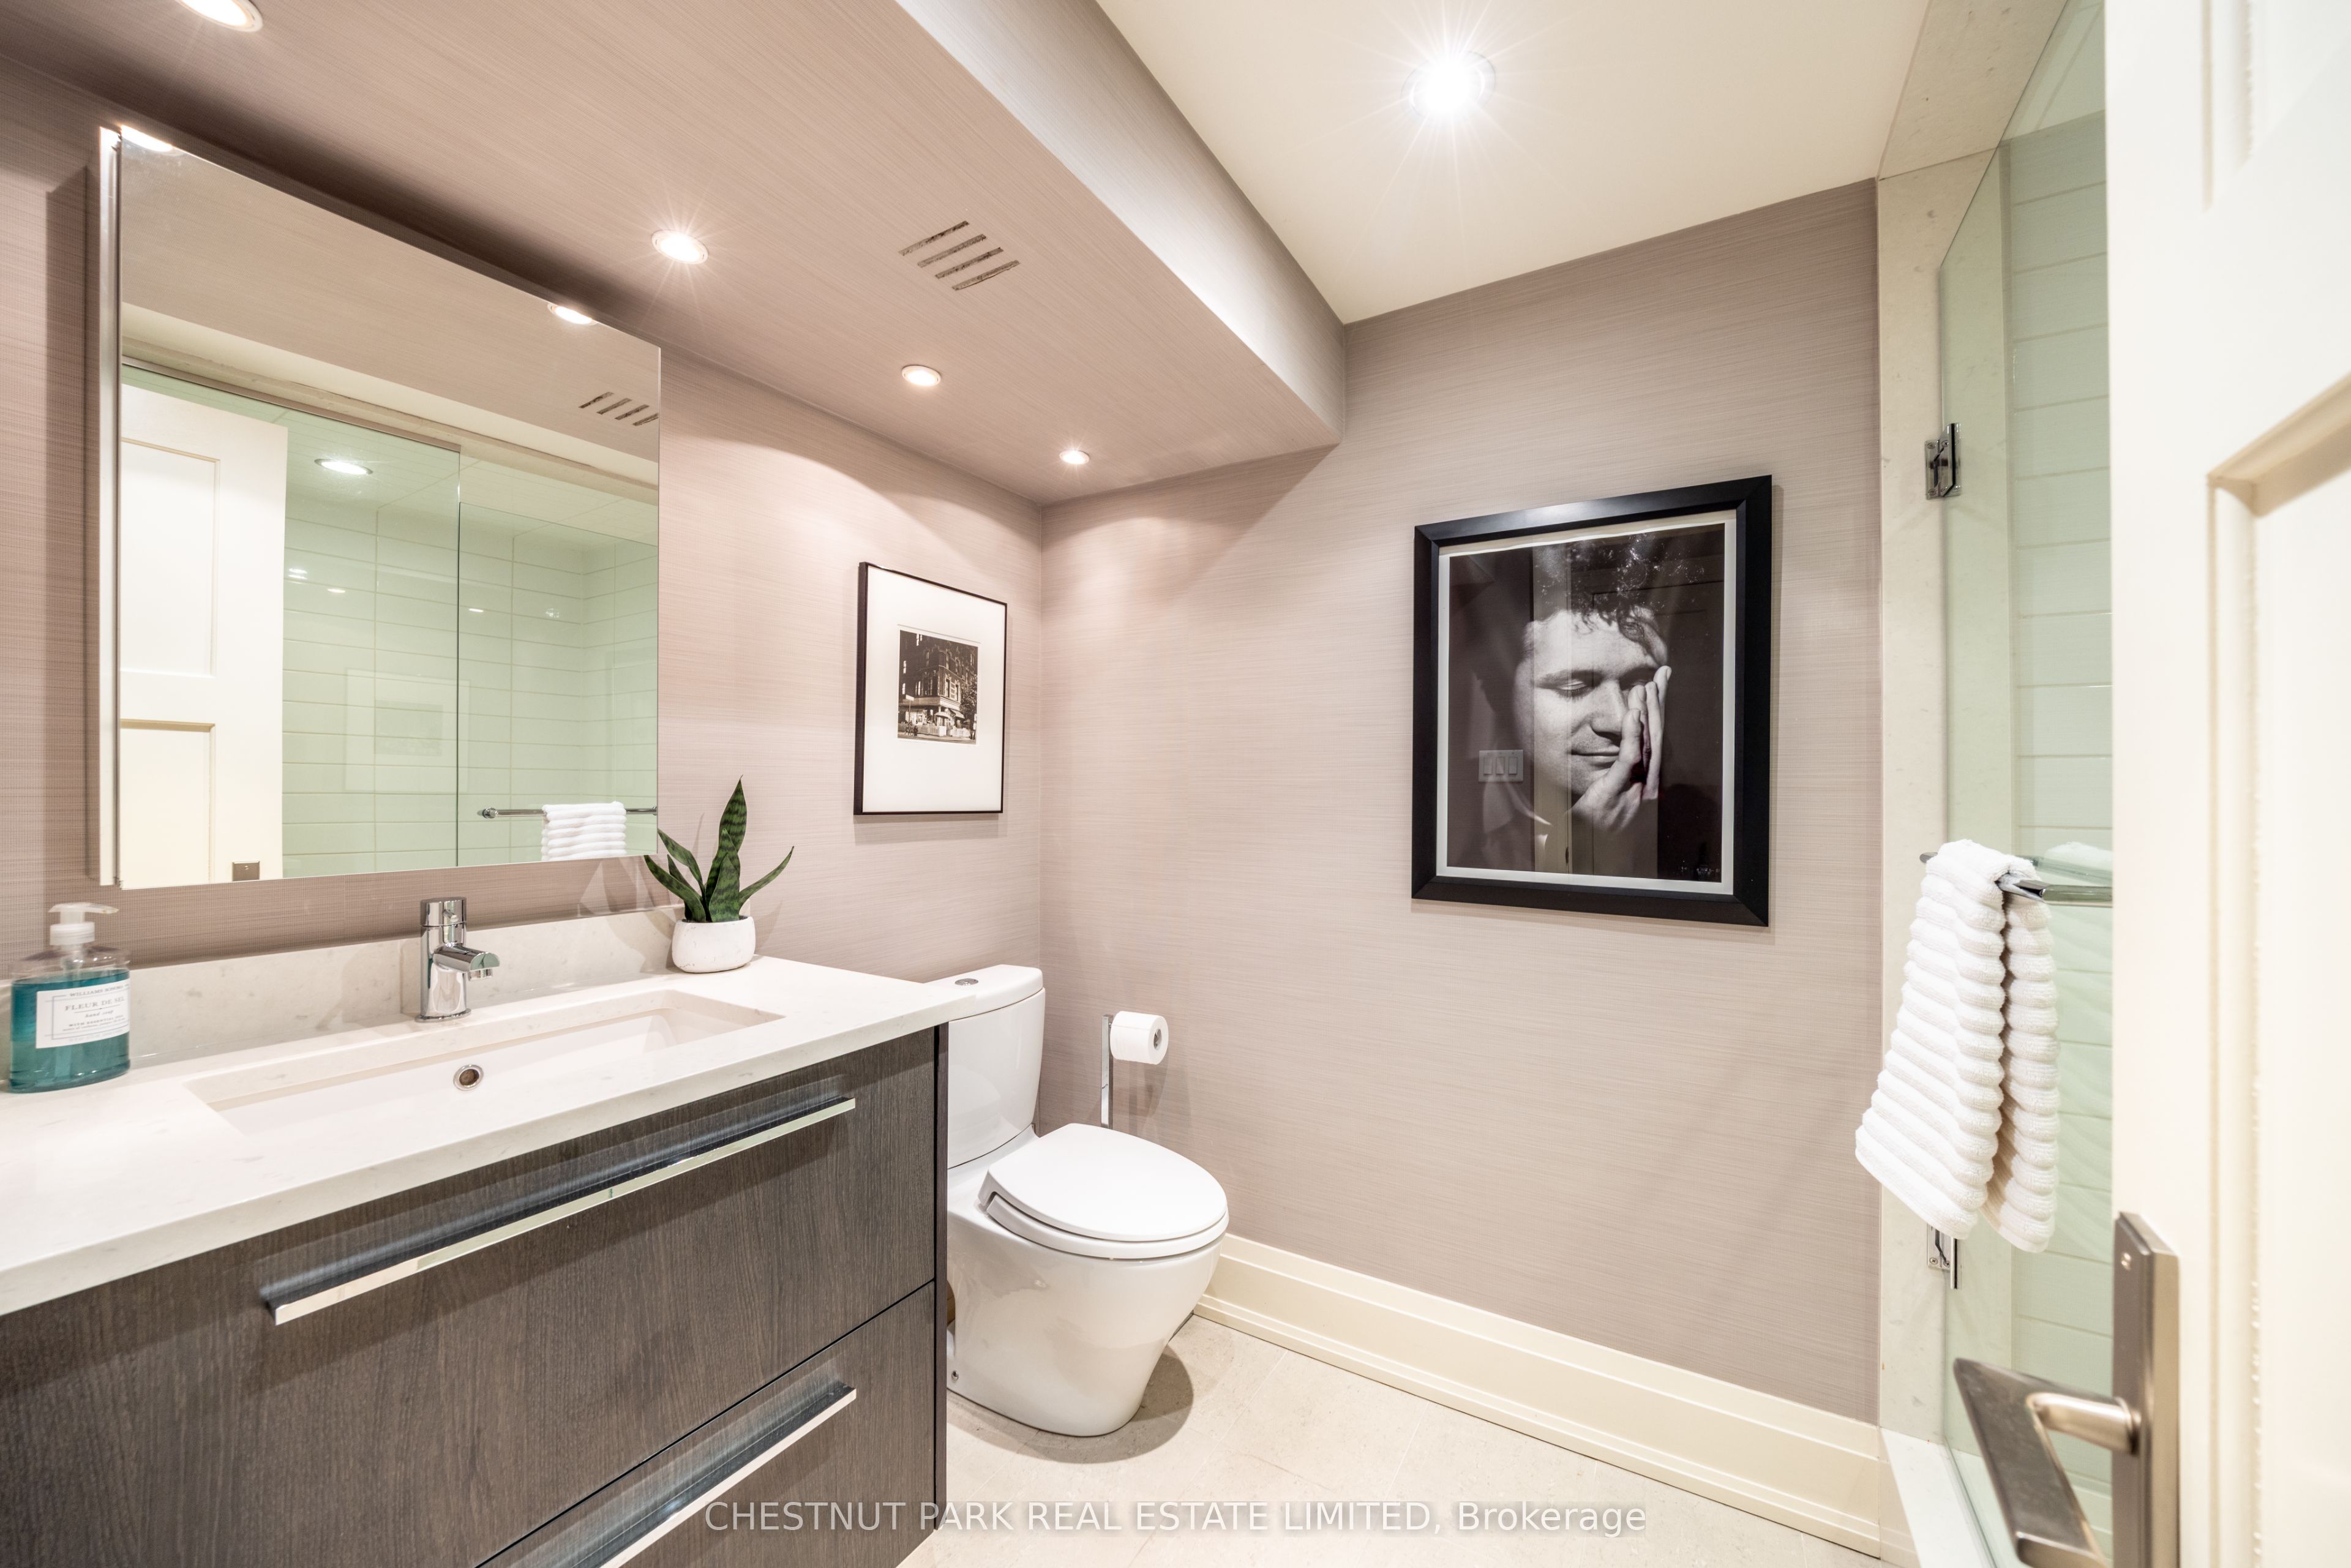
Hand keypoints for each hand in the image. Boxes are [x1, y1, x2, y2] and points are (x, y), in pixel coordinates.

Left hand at [1571, 679, 1658, 833]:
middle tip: (1661, 676)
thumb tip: (1619, 744)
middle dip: (1660, 704)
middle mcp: (1647, 786)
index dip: (1658, 712)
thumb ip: (1616, 770)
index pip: (1654, 740)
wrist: (1581, 848)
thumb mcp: (1605, 791)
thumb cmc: (1590, 822)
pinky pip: (1630, 759)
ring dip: (1648, 713)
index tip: (1658, 685)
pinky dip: (1634, 734)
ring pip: (1649, 745)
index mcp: (1644, 782)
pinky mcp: (1619, 791)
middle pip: (1657, 738)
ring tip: (1646, 687)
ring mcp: (1637, 791)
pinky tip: (1634, 714)